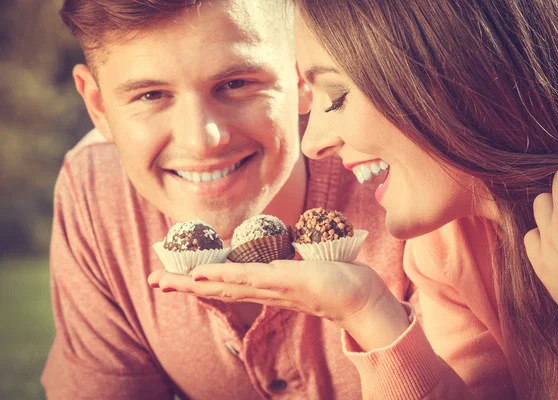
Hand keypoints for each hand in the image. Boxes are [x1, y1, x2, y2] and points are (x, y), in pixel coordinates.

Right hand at [148, 259, 409, 350]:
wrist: (361, 297)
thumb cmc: (333, 281)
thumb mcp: (302, 270)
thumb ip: (285, 266)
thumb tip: (276, 258)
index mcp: (265, 287)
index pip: (225, 284)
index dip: (198, 281)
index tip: (172, 277)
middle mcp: (264, 291)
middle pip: (218, 288)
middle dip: (185, 285)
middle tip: (154, 281)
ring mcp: (273, 287)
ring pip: (227, 284)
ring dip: (196, 282)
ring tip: (167, 279)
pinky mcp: (287, 282)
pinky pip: (251, 278)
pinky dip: (225, 275)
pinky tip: (204, 274)